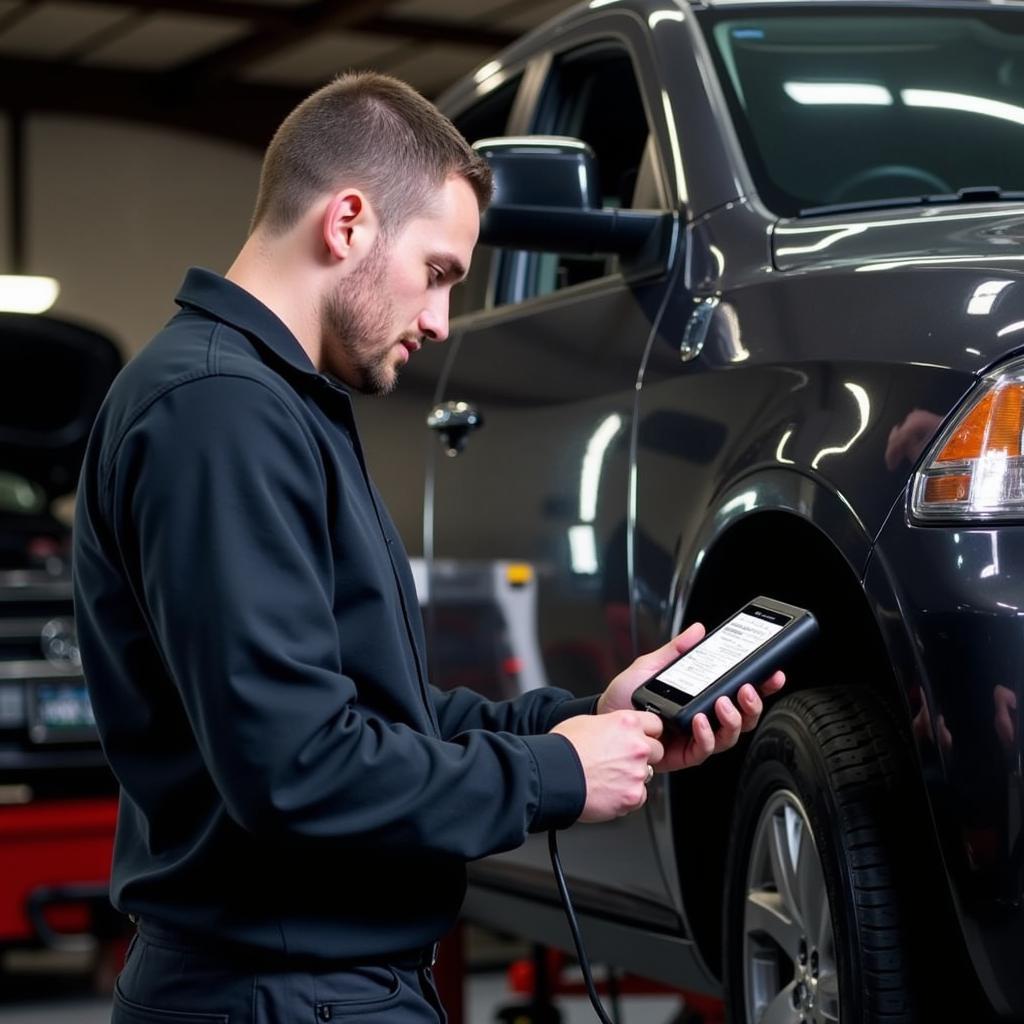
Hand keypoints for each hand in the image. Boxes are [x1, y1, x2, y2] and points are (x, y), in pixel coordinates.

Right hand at [551, 710, 663, 822]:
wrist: (552, 775)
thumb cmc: (563, 749)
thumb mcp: (587, 722)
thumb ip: (611, 726)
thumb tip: (616, 731)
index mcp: (627, 723)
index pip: (655, 724)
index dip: (647, 733)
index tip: (641, 738)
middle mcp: (637, 746)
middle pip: (656, 751)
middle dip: (642, 756)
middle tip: (620, 761)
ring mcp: (637, 772)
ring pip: (646, 775)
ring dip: (632, 777)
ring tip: (607, 777)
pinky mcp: (633, 796)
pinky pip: (638, 797)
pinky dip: (626, 797)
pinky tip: (607, 791)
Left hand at [596, 622, 785, 771]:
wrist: (603, 719)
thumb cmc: (626, 697)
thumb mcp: (651, 666)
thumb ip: (675, 650)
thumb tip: (697, 630)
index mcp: (702, 697)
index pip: (739, 692)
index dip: (761, 685)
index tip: (773, 673)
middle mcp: (705, 718)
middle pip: (744, 717)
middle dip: (754, 704)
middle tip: (747, 689)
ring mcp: (696, 738)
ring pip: (731, 735)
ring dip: (733, 719)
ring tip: (723, 703)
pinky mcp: (684, 754)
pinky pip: (705, 749)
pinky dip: (706, 735)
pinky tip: (700, 721)